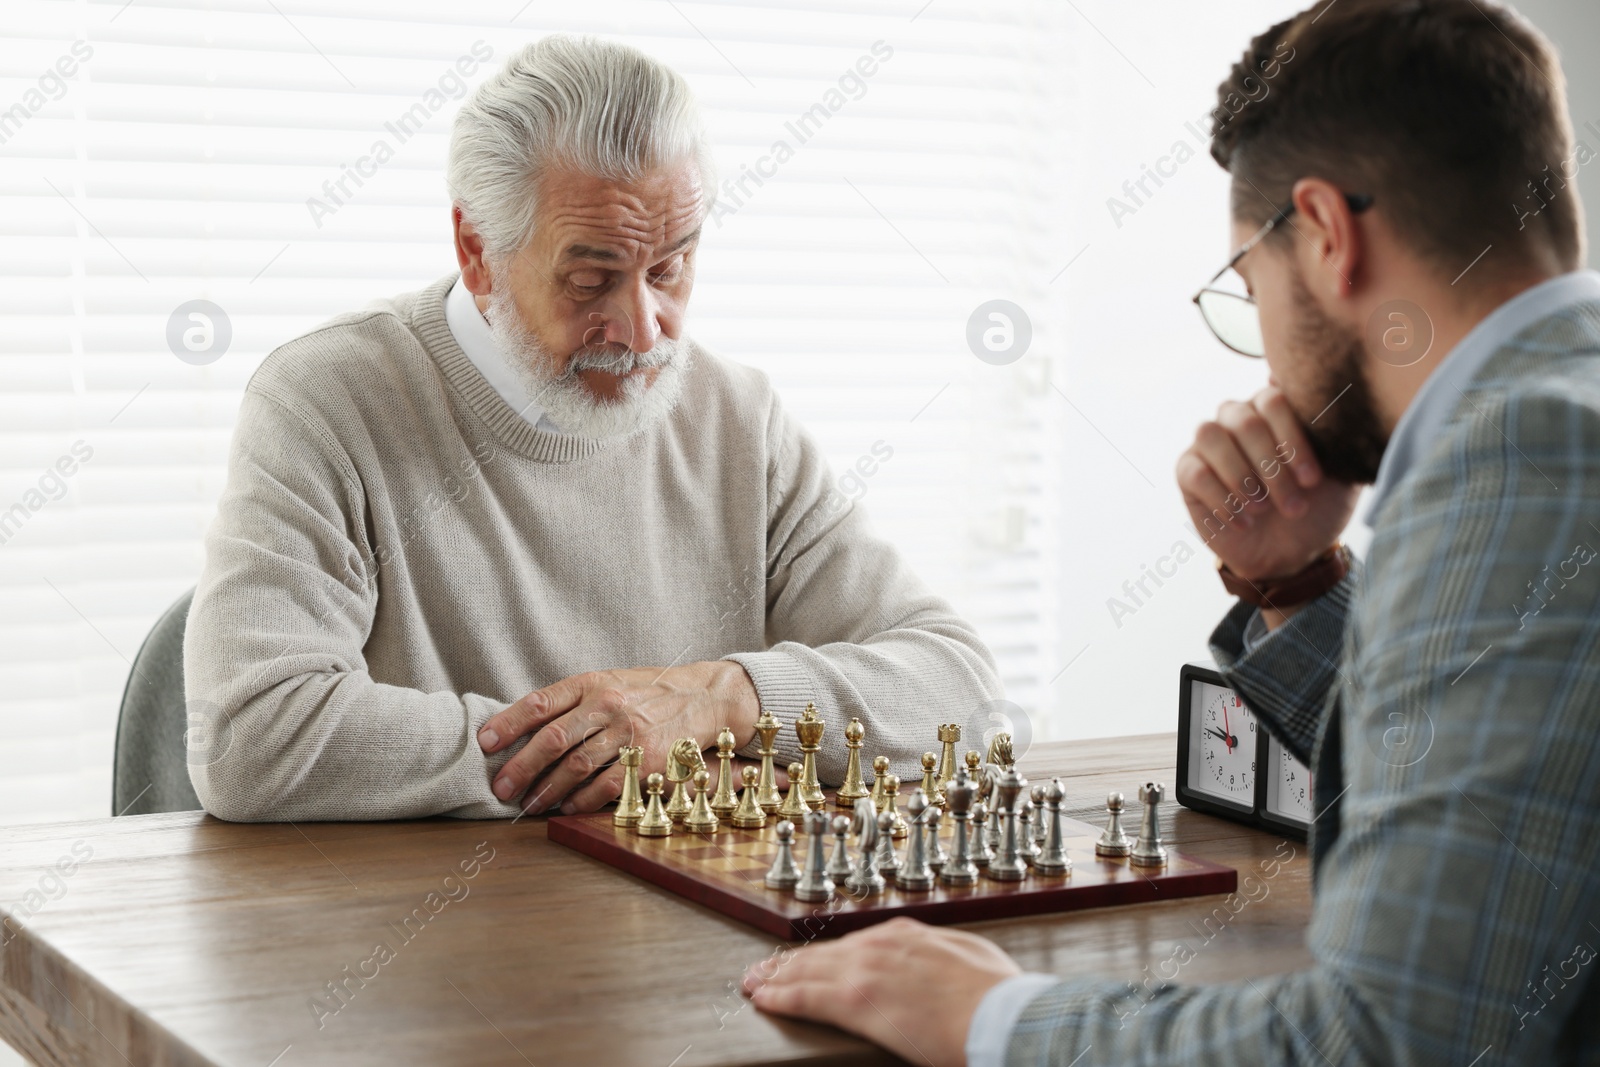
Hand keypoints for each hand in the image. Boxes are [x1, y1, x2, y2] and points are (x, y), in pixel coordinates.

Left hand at [477, 661, 759, 814]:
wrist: (704, 697)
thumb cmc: (648, 694)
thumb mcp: (610, 683)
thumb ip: (573, 703)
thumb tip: (525, 729)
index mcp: (592, 683)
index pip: (540, 702)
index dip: (507, 723)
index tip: (484, 742)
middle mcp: (608, 705)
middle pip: (552, 740)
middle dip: (520, 767)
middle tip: (500, 788)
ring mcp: (628, 733)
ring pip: (574, 767)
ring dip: (546, 791)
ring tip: (528, 804)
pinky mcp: (647, 759)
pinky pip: (604, 786)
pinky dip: (580, 801)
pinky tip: (567, 808)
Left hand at [742, 917, 1020, 1066]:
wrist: (1002, 1016)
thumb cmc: (997, 995)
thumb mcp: (970, 956)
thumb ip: (942, 954)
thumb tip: (936, 960)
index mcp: (906, 935)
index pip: (853, 943)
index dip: (827, 954)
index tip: (811, 958)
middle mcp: (879, 946)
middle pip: (823, 954)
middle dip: (791, 962)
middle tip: (765, 968)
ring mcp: (865, 971)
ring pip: (808, 970)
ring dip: (777, 976)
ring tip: (755, 982)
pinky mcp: (856, 1001)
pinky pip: (806, 997)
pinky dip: (780, 996)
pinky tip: (763, 999)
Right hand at [1176, 385, 1359, 582]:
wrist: (1291, 554)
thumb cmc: (1317, 507)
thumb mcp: (1339, 474)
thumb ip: (1336, 435)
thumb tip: (1334, 392)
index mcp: (1274, 409)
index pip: (1274, 401)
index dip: (1292, 440)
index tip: (1312, 481)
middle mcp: (1238, 417)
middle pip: (1244, 420)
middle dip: (1271, 468)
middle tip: (1292, 505)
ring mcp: (1209, 444)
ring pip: (1210, 435)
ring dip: (1240, 476)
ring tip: (1263, 510)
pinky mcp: (1187, 472)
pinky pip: (1195, 472)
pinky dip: (1222, 500)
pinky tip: (1245, 522)